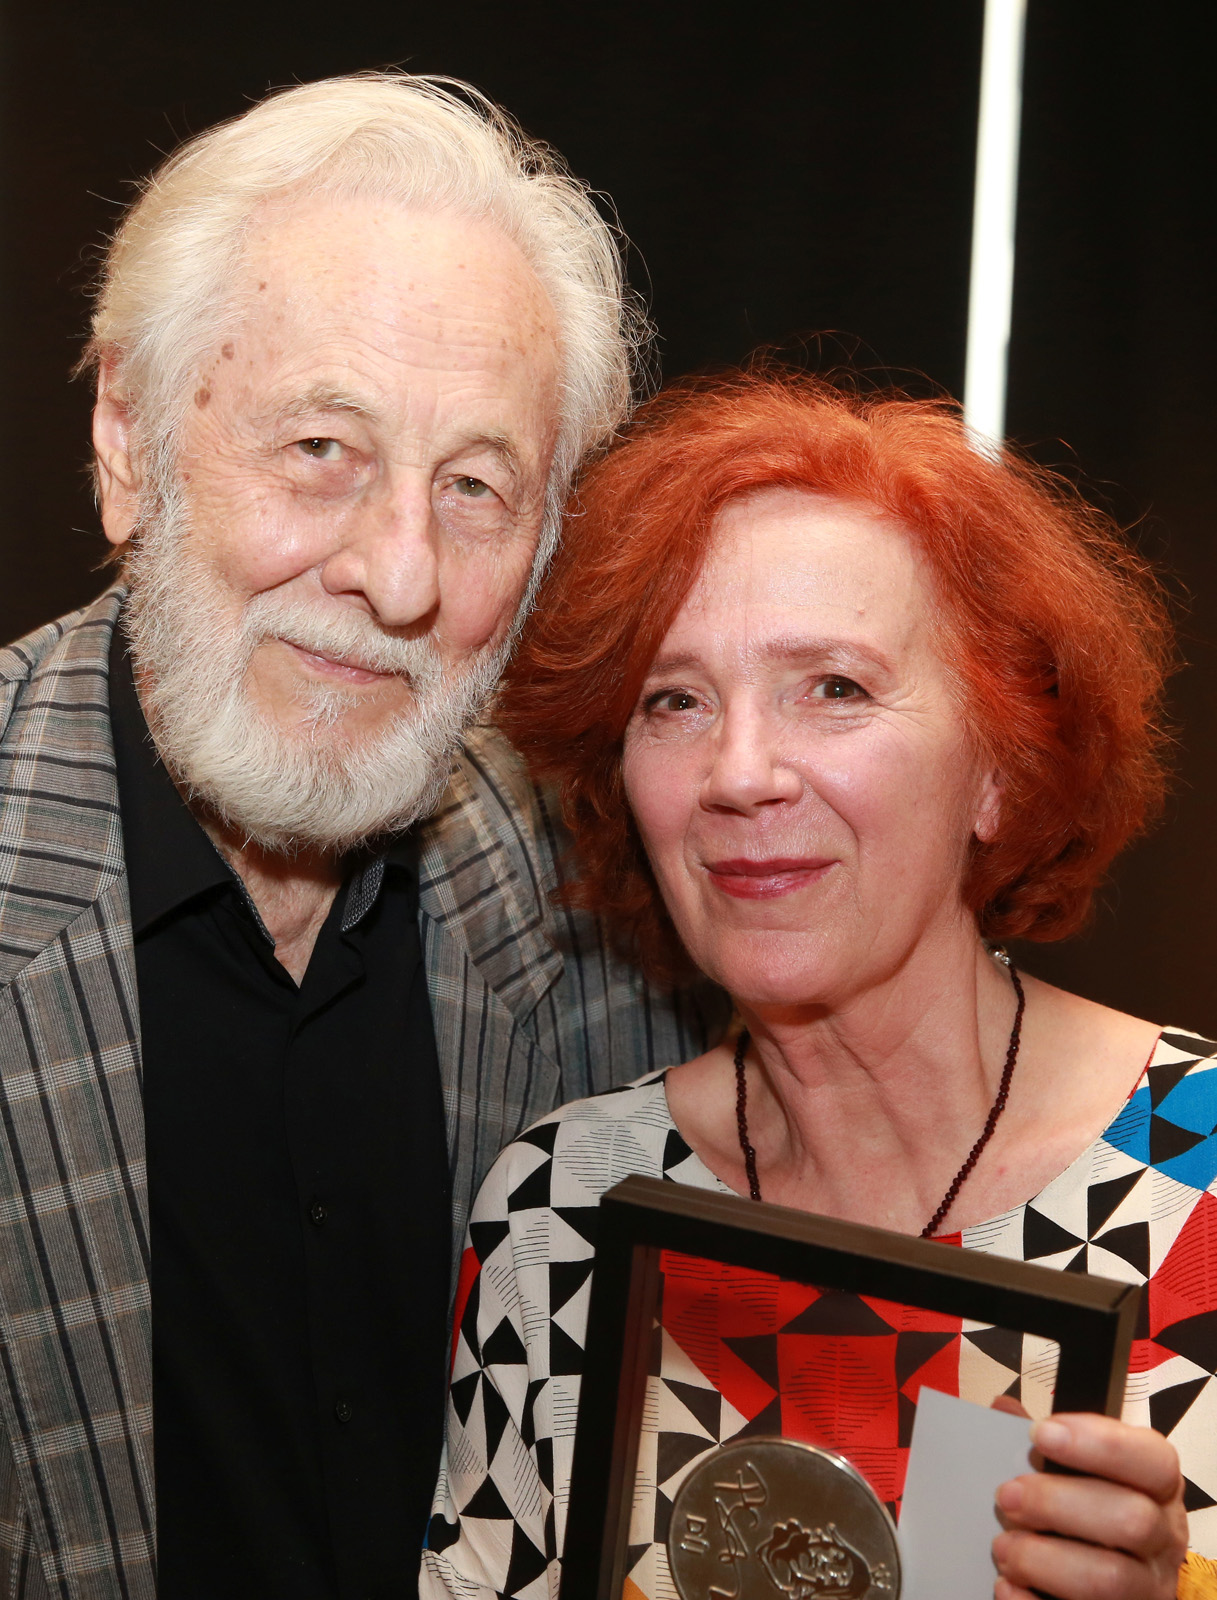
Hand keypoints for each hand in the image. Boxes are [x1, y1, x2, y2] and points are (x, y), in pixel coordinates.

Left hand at [992, 1413, 1186, 1598]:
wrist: (1120, 1579)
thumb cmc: (1098, 1512)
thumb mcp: (1086, 1471)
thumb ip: (1049, 1442)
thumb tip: (1004, 1409)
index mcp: (1158, 1488)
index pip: (1153, 1461)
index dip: (1099, 1444)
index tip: (1041, 1434)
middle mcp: (1163, 1539)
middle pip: (1131, 1520)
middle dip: (1057, 1504)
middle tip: (1008, 1496)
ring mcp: (1148, 1589)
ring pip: (1109, 1578)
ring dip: (1044, 1560)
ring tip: (1004, 1548)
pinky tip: (1008, 1587)